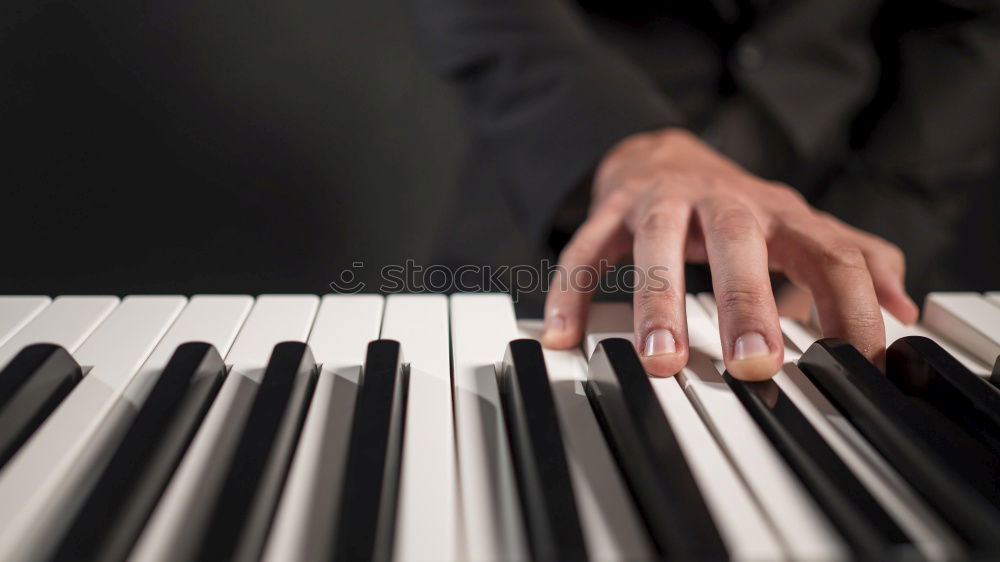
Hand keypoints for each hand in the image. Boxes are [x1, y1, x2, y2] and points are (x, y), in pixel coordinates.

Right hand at [541, 128, 917, 379]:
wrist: (663, 155)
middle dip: (749, 302)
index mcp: (780, 212)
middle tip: (755, 365)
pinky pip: (587, 248)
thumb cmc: (738, 208)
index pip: (829, 252)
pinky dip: (573, 290)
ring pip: (658, 243)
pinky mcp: (613, 208)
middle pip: (741, 240)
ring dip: (659, 302)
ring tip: (661, 360)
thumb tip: (902, 309)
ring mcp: (663, 200)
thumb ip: (853, 261)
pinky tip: (564, 334)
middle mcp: (724, 200)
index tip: (856, 364)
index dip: (852, 306)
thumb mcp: (800, 227)